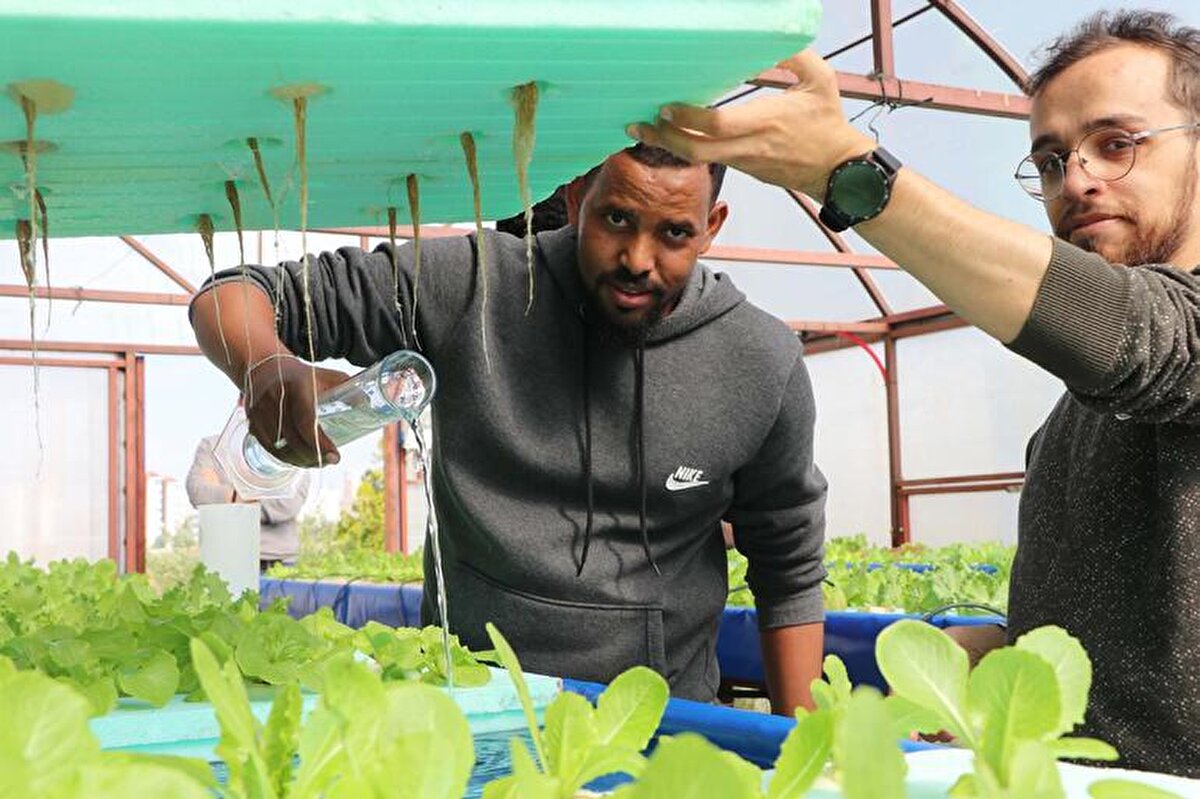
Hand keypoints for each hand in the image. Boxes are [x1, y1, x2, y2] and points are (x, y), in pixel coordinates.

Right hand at [245, 356, 349, 466]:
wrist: (264, 366)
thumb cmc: (303, 375)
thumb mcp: (326, 377)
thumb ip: (348, 388)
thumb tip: (369, 403)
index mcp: (296, 387)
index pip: (306, 422)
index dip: (320, 443)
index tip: (336, 457)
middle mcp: (275, 400)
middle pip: (294, 440)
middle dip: (314, 457)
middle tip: (330, 461)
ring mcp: (261, 413)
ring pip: (280, 448)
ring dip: (301, 461)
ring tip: (318, 463)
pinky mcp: (252, 423)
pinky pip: (269, 448)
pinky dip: (286, 458)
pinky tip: (300, 460)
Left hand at [626, 50, 875, 198]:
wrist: (837, 170)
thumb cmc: (828, 123)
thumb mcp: (819, 80)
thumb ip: (794, 56)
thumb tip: (770, 36)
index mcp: (765, 123)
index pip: (717, 126)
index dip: (688, 119)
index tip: (666, 107)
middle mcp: (749, 147)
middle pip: (696, 151)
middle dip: (663, 139)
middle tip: (637, 124)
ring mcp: (744, 162)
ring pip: (699, 158)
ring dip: (669, 144)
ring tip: (644, 128)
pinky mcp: (744, 168)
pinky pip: (710, 158)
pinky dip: (687, 147)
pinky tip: (672, 134)